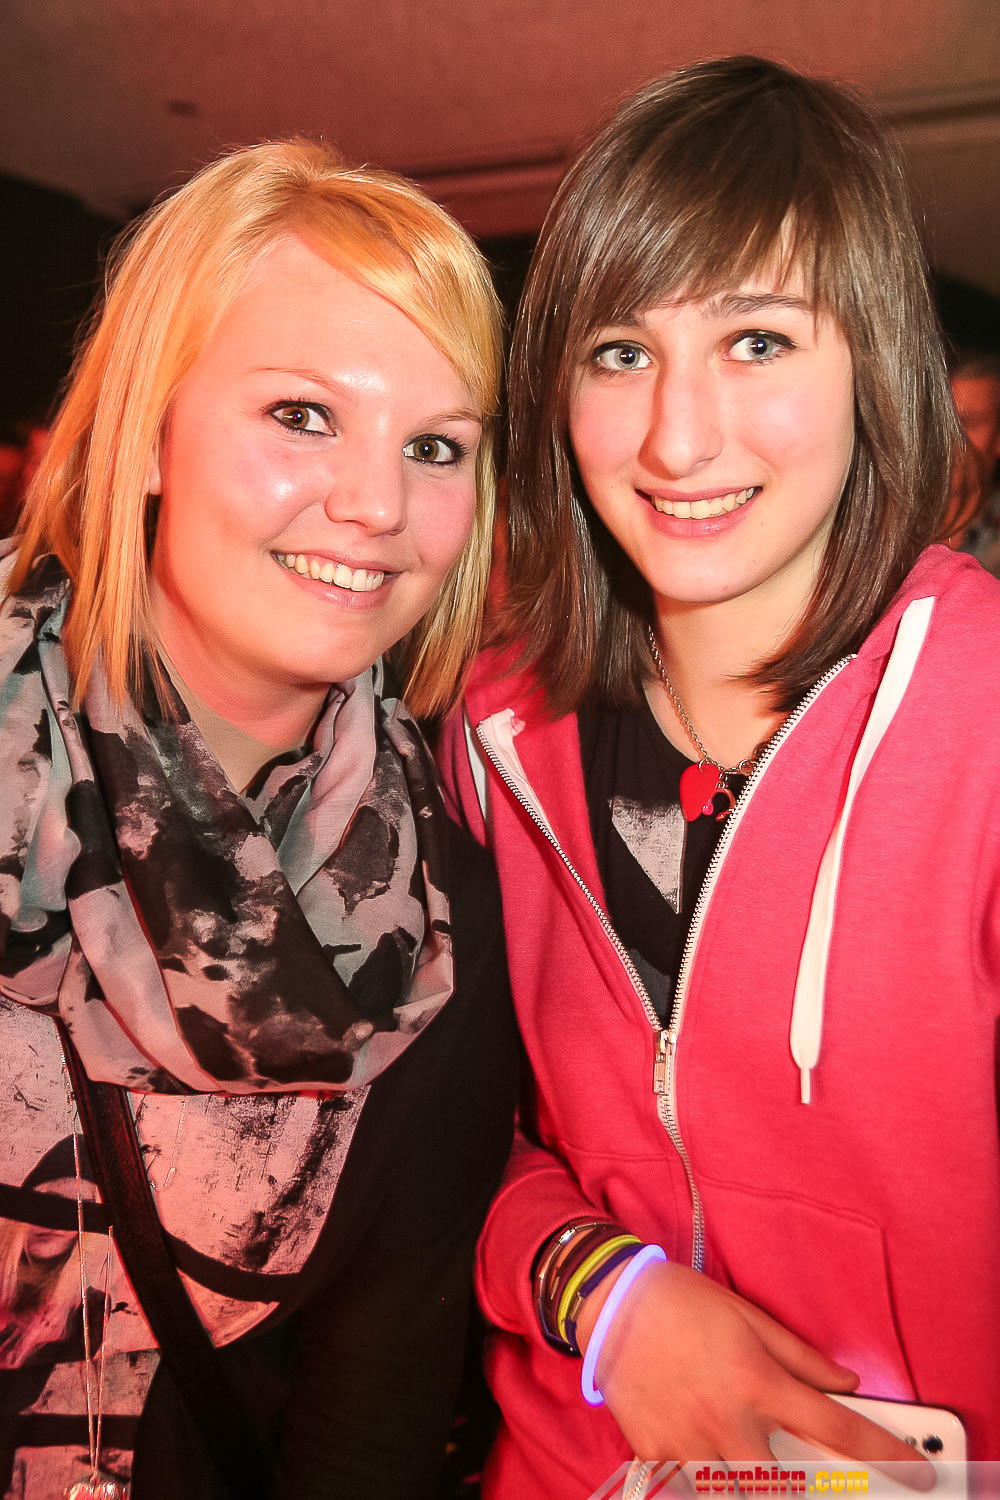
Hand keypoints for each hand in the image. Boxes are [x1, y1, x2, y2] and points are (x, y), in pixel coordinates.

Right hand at [576, 1260, 932, 1484]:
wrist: (608, 1299)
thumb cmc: (681, 1300)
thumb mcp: (748, 1315)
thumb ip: (801, 1355)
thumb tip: (846, 1383)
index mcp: (757, 1381)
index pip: (835, 1430)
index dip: (883, 1454)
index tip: (913, 1472)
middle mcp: (727, 1419)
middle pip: (786, 1488)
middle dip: (809, 1491)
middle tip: (814, 1478)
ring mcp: (689, 1442)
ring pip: (735, 1494)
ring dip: (752, 1484)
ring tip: (746, 1453)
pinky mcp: (655, 1453)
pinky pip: (688, 1484)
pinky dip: (702, 1476)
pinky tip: (701, 1447)